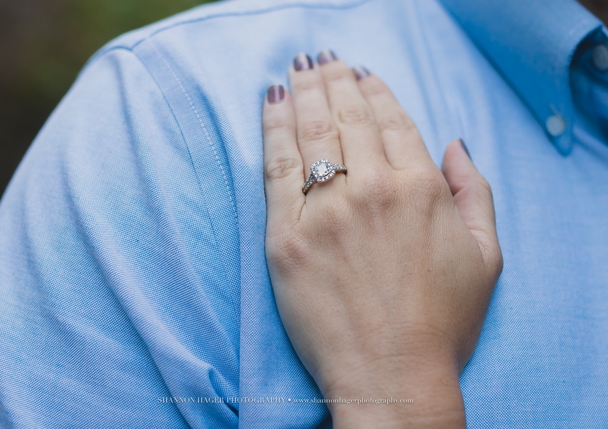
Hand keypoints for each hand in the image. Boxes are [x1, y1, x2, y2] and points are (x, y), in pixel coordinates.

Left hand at [262, 53, 501, 426]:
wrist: (390, 377)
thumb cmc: (441, 325)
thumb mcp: (485, 256)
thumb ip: (472, 192)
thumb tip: (454, 144)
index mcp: (420, 189)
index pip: (391, 121)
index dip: (374, 91)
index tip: (361, 74)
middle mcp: (372, 190)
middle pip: (346, 117)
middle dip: (333, 81)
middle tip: (322, 62)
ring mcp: (324, 211)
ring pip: (310, 133)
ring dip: (302, 94)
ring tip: (295, 72)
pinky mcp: (284, 236)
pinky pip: (275, 168)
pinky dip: (272, 130)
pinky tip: (270, 105)